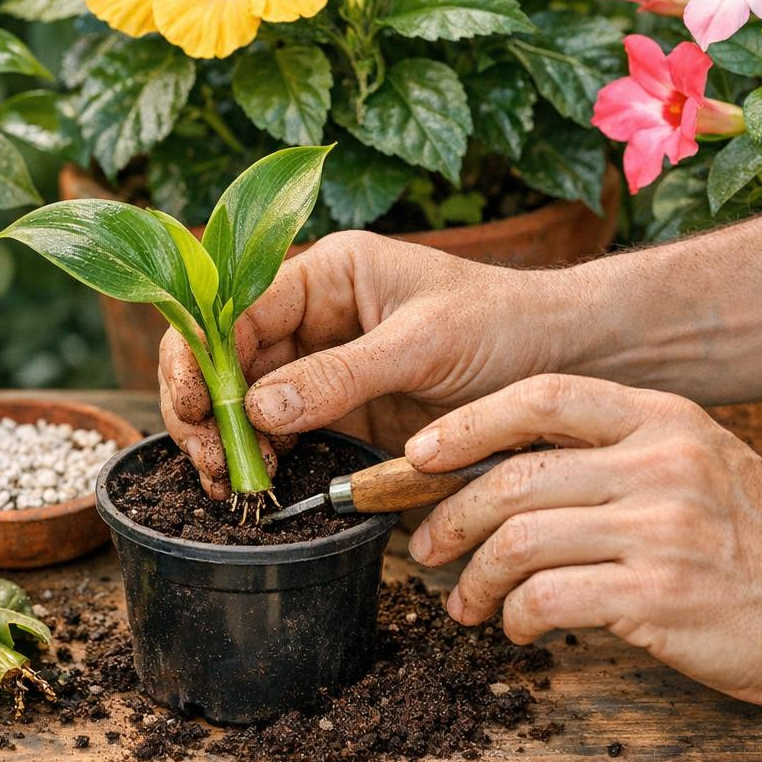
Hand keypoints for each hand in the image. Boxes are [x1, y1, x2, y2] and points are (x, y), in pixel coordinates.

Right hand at [159, 231, 549, 497]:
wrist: (563, 358)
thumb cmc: (503, 324)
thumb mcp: (423, 344)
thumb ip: (340, 375)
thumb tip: (257, 408)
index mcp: (327, 272)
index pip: (237, 307)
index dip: (203, 356)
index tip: (198, 411)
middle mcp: (313, 315)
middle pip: (226, 356)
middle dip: (205, 408)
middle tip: (212, 464)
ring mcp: (323, 365)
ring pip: (245, 400)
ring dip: (230, 442)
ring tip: (233, 487)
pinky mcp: (341, 410)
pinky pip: (284, 433)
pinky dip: (265, 461)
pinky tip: (263, 488)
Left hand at [406, 373, 761, 707]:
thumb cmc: (758, 541)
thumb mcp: (698, 461)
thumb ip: (615, 453)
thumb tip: (500, 469)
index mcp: (663, 417)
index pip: (542, 395)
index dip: (467, 423)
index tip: (419, 455)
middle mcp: (661, 461)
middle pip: (513, 477)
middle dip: (450, 517)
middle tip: (428, 549)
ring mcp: (662, 527)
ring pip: (519, 540)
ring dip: (476, 577)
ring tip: (468, 602)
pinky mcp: (661, 593)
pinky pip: (549, 598)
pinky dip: (516, 616)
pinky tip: (518, 628)